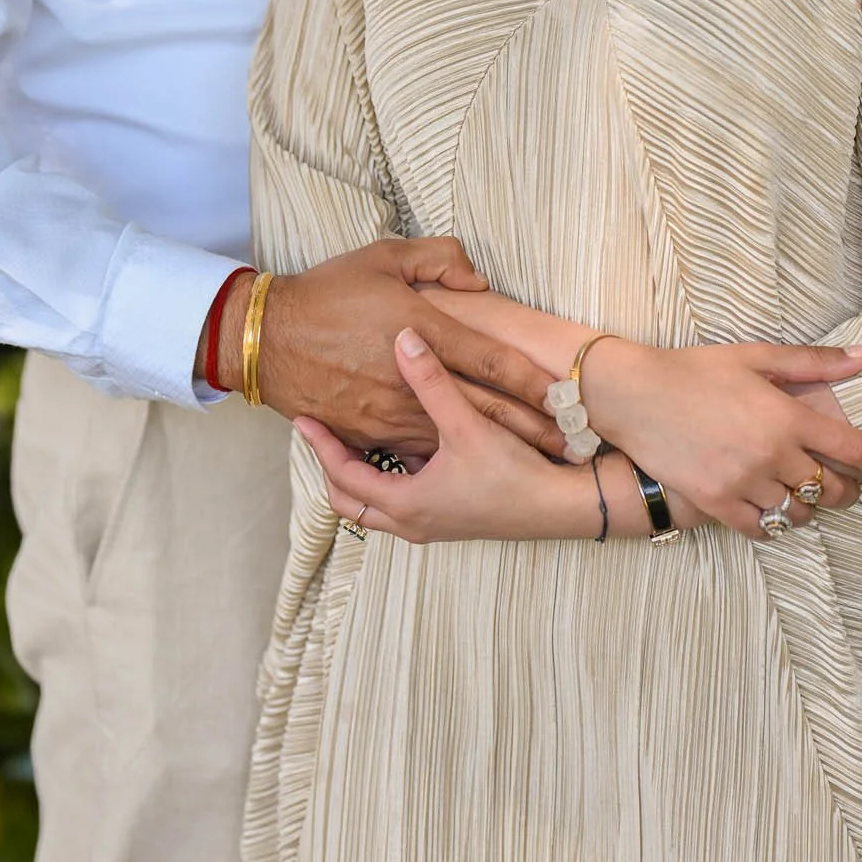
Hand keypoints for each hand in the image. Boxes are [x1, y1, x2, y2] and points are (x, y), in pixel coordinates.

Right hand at [235, 238, 563, 456]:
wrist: (269, 338)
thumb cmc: (327, 291)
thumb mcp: (383, 255)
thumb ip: (438, 259)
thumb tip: (478, 280)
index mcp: (421, 332)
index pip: (491, 360)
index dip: (532, 379)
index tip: (565, 394)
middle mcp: (411, 380)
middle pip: (485, 409)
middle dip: (531, 428)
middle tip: (570, 445)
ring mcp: (390, 413)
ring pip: (456, 437)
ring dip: (496, 450)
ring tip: (538, 463)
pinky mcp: (368, 433)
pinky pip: (416, 450)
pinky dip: (447, 460)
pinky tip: (473, 472)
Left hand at [296, 330, 593, 542]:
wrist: (559, 508)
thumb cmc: (514, 474)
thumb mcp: (469, 424)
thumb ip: (433, 380)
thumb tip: (405, 337)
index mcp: (406, 503)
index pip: (343, 476)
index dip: (319, 446)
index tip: (302, 418)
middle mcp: (411, 522)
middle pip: (350, 501)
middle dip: (332, 466)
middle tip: (320, 431)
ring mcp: (431, 524)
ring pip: (375, 505)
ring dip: (360, 473)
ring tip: (351, 434)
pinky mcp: (450, 518)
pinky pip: (401, 502)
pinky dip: (387, 478)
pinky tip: (400, 446)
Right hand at [414, 283, 861, 519]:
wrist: (633, 395)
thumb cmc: (694, 370)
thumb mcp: (755, 357)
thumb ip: (812, 362)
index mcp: (786, 416)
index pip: (854, 449)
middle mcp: (772, 455)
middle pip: (833, 489)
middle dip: (848, 489)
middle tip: (846, 483)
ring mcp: (744, 483)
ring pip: (799, 512)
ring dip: (809, 506)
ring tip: (802, 493)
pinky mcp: (717, 504)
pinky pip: (761, 528)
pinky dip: (773, 523)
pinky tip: (770, 510)